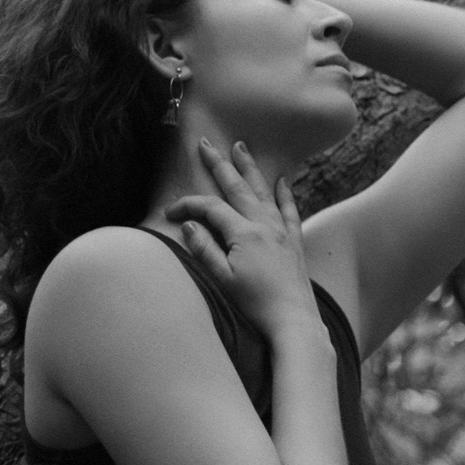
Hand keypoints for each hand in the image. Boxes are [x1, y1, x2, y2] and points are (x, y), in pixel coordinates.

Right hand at [166, 139, 322, 342]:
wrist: (294, 320)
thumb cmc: (255, 304)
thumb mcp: (222, 279)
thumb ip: (204, 249)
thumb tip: (189, 224)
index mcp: (244, 233)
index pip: (210, 208)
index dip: (188, 205)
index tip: (170, 212)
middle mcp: (264, 225)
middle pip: (237, 187)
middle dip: (219, 164)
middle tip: (205, 143)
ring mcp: (282, 232)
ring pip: (263, 191)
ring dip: (250, 168)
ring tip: (241, 147)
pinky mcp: (294, 242)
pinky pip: (289, 210)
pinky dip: (284, 193)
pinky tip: (282, 181)